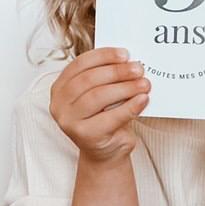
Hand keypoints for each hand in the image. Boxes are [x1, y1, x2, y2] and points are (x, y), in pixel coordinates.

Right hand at [49, 47, 149, 164]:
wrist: (106, 151)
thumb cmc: (104, 118)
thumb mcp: (101, 94)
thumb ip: (107, 79)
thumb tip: (129, 62)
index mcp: (60, 88)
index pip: (80, 65)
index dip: (103, 56)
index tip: (125, 54)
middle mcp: (59, 104)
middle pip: (89, 80)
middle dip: (117, 72)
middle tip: (138, 69)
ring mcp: (69, 121)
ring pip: (98, 96)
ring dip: (125, 88)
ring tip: (144, 84)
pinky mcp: (85, 136)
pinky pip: (111, 117)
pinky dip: (130, 107)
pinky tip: (143, 100)